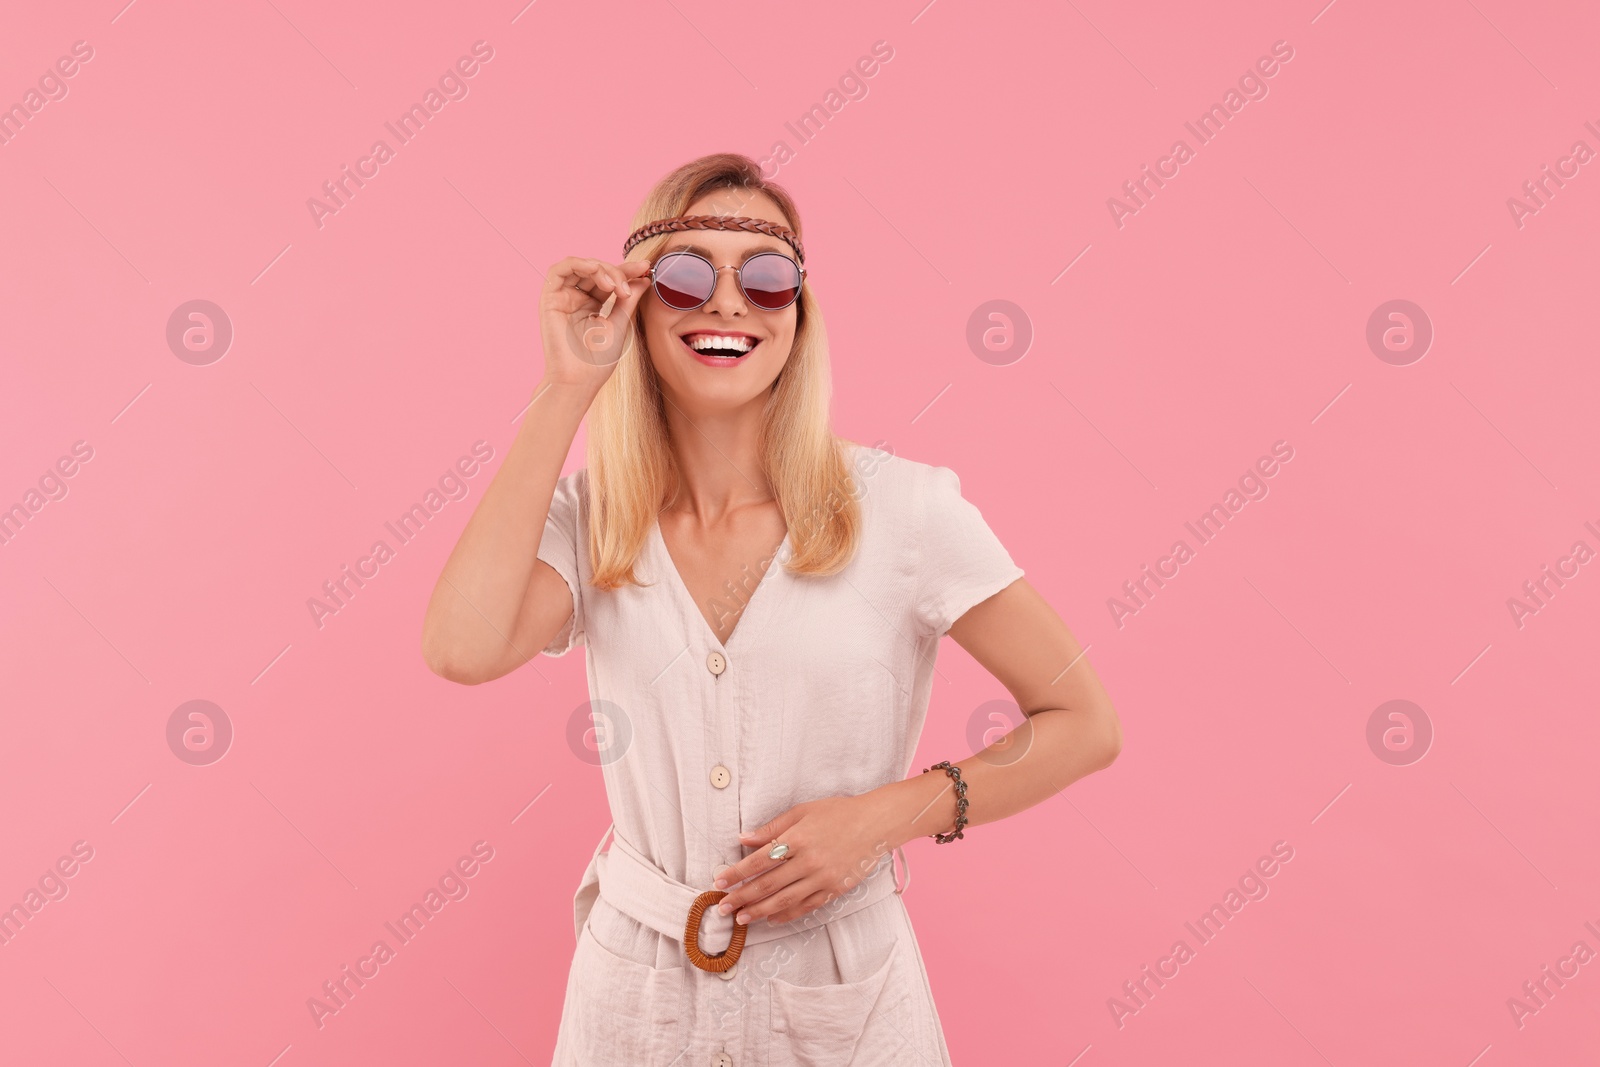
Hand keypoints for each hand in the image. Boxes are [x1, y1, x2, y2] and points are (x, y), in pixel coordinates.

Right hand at [538, 256, 653, 388]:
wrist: (580, 379)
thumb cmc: (598, 360)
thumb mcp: (620, 323)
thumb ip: (629, 299)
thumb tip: (643, 278)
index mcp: (592, 305)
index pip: (609, 279)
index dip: (627, 271)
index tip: (646, 269)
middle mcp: (576, 298)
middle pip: (596, 270)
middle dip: (616, 271)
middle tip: (628, 287)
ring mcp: (562, 297)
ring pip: (579, 266)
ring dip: (600, 268)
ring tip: (614, 285)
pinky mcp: (549, 298)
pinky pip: (558, 270)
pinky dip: (579, 264)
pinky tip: (596, 272)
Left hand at [712, 795, 895, 926]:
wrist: (875, 824)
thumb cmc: (838, 813)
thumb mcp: (802, 811)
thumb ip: (772, 828)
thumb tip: (744, 839)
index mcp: (798, 838)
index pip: (759, 860)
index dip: (737, 873)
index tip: (720, 882)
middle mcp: (809, 861)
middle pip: (768, 884)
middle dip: (742, 897)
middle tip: (723, 908)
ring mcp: (822, 878)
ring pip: (784, 900)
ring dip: (759, 911)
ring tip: (741, 918)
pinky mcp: (834, 889)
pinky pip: (806, 907)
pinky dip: (787, 915)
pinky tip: (771, 919)